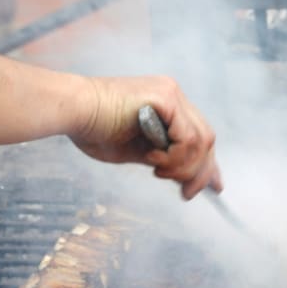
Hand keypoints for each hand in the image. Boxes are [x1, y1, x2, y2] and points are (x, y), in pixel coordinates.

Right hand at [72, 75, 221, 199]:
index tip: (214, 188)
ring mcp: (171, 94)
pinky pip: (188, 137)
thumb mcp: (137, 151)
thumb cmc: (93, 130)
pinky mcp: (165, 97)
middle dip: (201, 172)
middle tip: (186, 193)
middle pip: (206, 139)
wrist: (72, 110)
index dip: (208, 164)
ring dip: (182, 166)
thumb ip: (164, 159)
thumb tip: (186, 180)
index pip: (200, 136)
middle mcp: (174, 96)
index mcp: (167, 106)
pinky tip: (153, 159)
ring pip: (201, 141)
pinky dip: (175, 156)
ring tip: (156, 170)